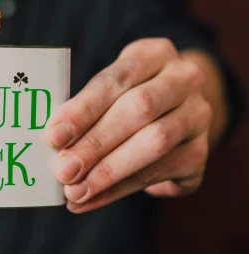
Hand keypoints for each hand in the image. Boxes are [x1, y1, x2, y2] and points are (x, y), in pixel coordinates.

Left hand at [44, 38, 212, 212]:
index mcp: (153, 54)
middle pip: (139, 109)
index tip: (54, 135)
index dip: (83, 109)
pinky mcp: (201, 153)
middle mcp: (183, 79)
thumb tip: (53, 143)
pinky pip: (160, 172)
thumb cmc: (128, 100)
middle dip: (95, 143)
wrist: (177, 116)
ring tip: (75, 191)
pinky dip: (120, 188)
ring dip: (109, 170)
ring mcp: (198, 115)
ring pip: (155, 142)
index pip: (116, 79)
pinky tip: (93, 198)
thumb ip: (86, 111)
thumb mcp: (110, 91)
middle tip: (63, 170)